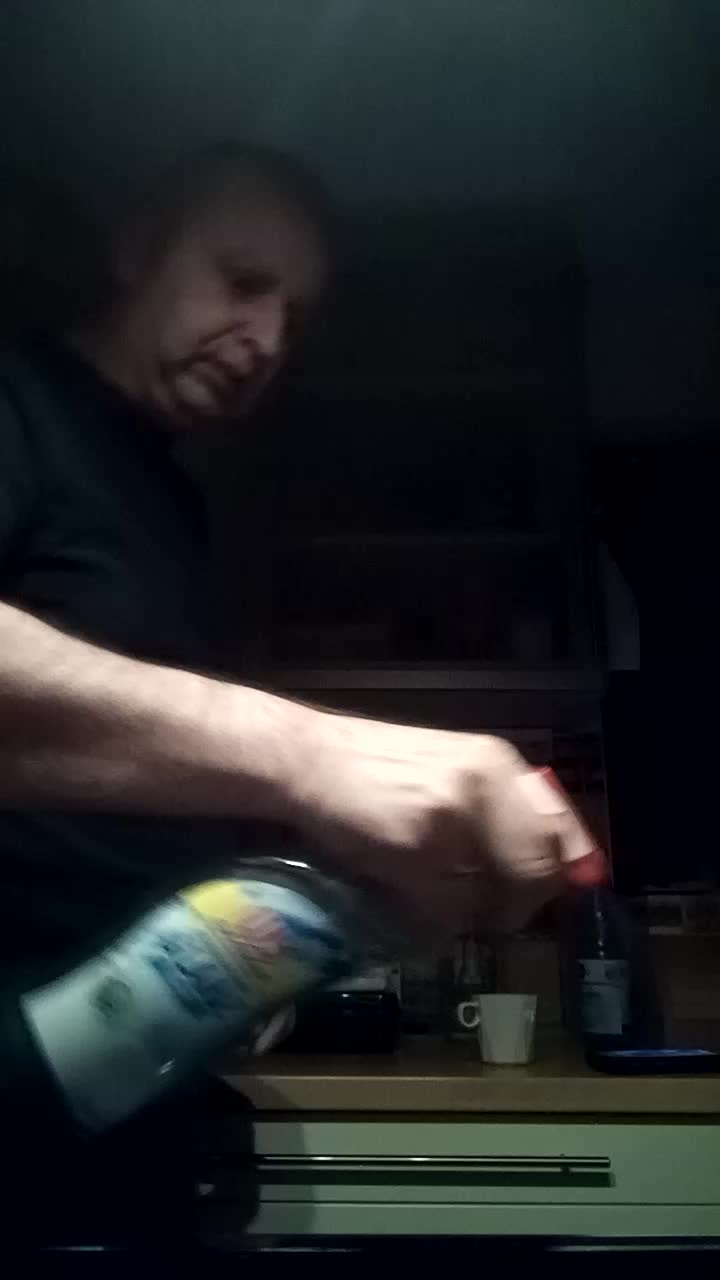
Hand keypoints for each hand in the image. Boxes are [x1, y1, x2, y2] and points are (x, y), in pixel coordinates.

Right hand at [292, 711, 588, 931]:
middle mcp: (486, 784)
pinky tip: (401, 884)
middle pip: (535, 872)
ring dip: (463, 909)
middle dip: (515, 902)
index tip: (559, 894)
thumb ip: (498, 810)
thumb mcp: (448, 771)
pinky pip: (445, 907)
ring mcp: (454, 815)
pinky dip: (427, 912)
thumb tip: (555, 861)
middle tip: (491, 911)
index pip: (559, 830)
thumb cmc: (374, 771)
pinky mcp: (418, 846)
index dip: (564, 869)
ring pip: (488, 898)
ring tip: (426, 885)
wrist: (307, 760)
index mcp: (498, 763)